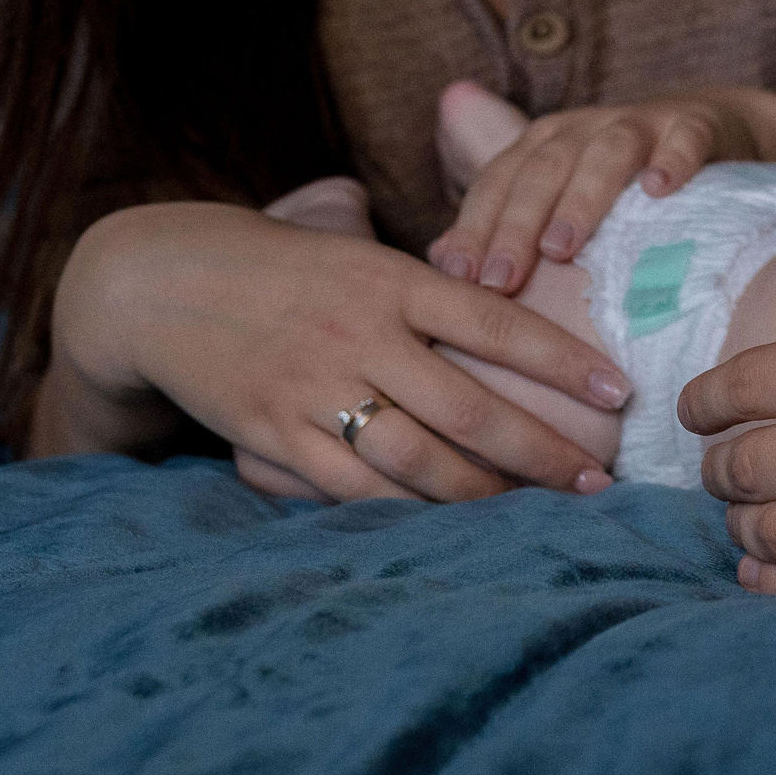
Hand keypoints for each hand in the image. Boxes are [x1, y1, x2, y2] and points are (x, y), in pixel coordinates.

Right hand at [43, 201, 632, 501]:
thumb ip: (434, 275)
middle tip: (596, 477)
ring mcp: (316, 389)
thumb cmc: (283, 266)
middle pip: (470, 406)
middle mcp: (362, 334)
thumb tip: (521, 278)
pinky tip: (452, 525)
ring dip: (487, 493)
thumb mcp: (359, 249)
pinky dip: (408, 513)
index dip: (562, 359)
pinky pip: (353, 489)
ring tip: (539, 510)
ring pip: (419, 459)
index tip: (617, 391)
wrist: (159, 281)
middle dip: (542, 450)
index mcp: (392, 279)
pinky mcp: (273, 435)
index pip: (496, 321)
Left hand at [427, 85, 775, 292]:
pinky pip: (685, 139)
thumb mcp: (562, 197)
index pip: (499, 182)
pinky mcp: (696, 125)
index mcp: (545, 144)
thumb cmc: (626, 182)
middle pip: (544, 170)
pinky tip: (661, 190)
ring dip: (581, 199)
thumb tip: (442, 263)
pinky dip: (673, 160)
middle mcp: (586, 129)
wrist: (714, 128)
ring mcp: (643, 124)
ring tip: (562, 248)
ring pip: (607, 153)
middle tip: (501, 280)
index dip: (476, 227)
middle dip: (517, 224)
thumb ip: (505, 224)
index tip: (458, 281)